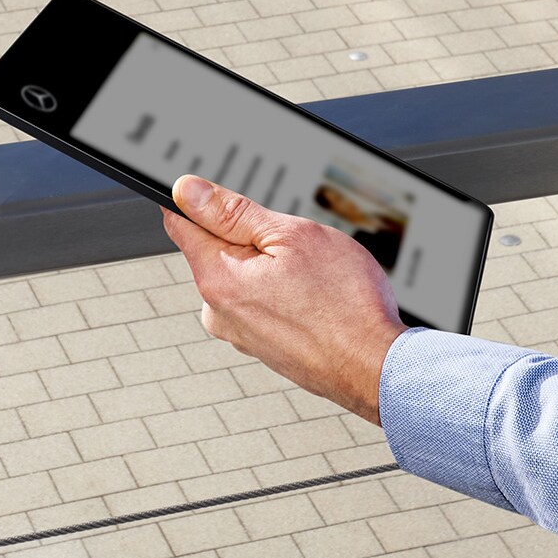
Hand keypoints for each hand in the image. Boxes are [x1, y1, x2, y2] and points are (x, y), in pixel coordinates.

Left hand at [163, 177, 405, 423]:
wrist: (375, 367)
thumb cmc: (344, 304)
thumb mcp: (291, 236)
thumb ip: (233, 212)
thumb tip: (186, 191)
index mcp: (218, 280)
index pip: (182, 224)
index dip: (199, 199)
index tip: (223, 192)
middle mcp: (219, 312)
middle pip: (218, 248)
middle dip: (250, 233)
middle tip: (293, 238)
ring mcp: (242, 334)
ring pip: (246, 274)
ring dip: (272, 263)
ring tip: (313, 272)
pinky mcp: (264, 346)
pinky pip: (264, 301)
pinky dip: (285, 290)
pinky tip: (316, 294)